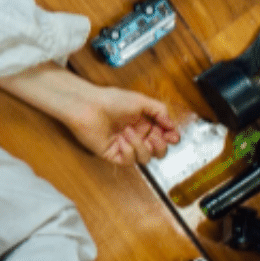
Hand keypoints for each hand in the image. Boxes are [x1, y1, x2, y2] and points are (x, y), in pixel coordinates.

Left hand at [0, 64, 178, 165]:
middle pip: (158, 151)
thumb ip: (160, 111)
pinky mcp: (112, 154)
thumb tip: (172, 125)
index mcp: (143, 122)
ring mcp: (124, 145)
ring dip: (141, 146)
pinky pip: (129, 161)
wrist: (87, 104)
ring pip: (145, 158)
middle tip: (154, 136)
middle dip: (160, 146)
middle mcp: (135, 135)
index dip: (171, 138)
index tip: (172, 135)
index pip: (164, 136)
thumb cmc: (109, 99)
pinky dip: (129, 151)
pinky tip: (122, 140)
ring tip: (128, 132)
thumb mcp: (140, 101)